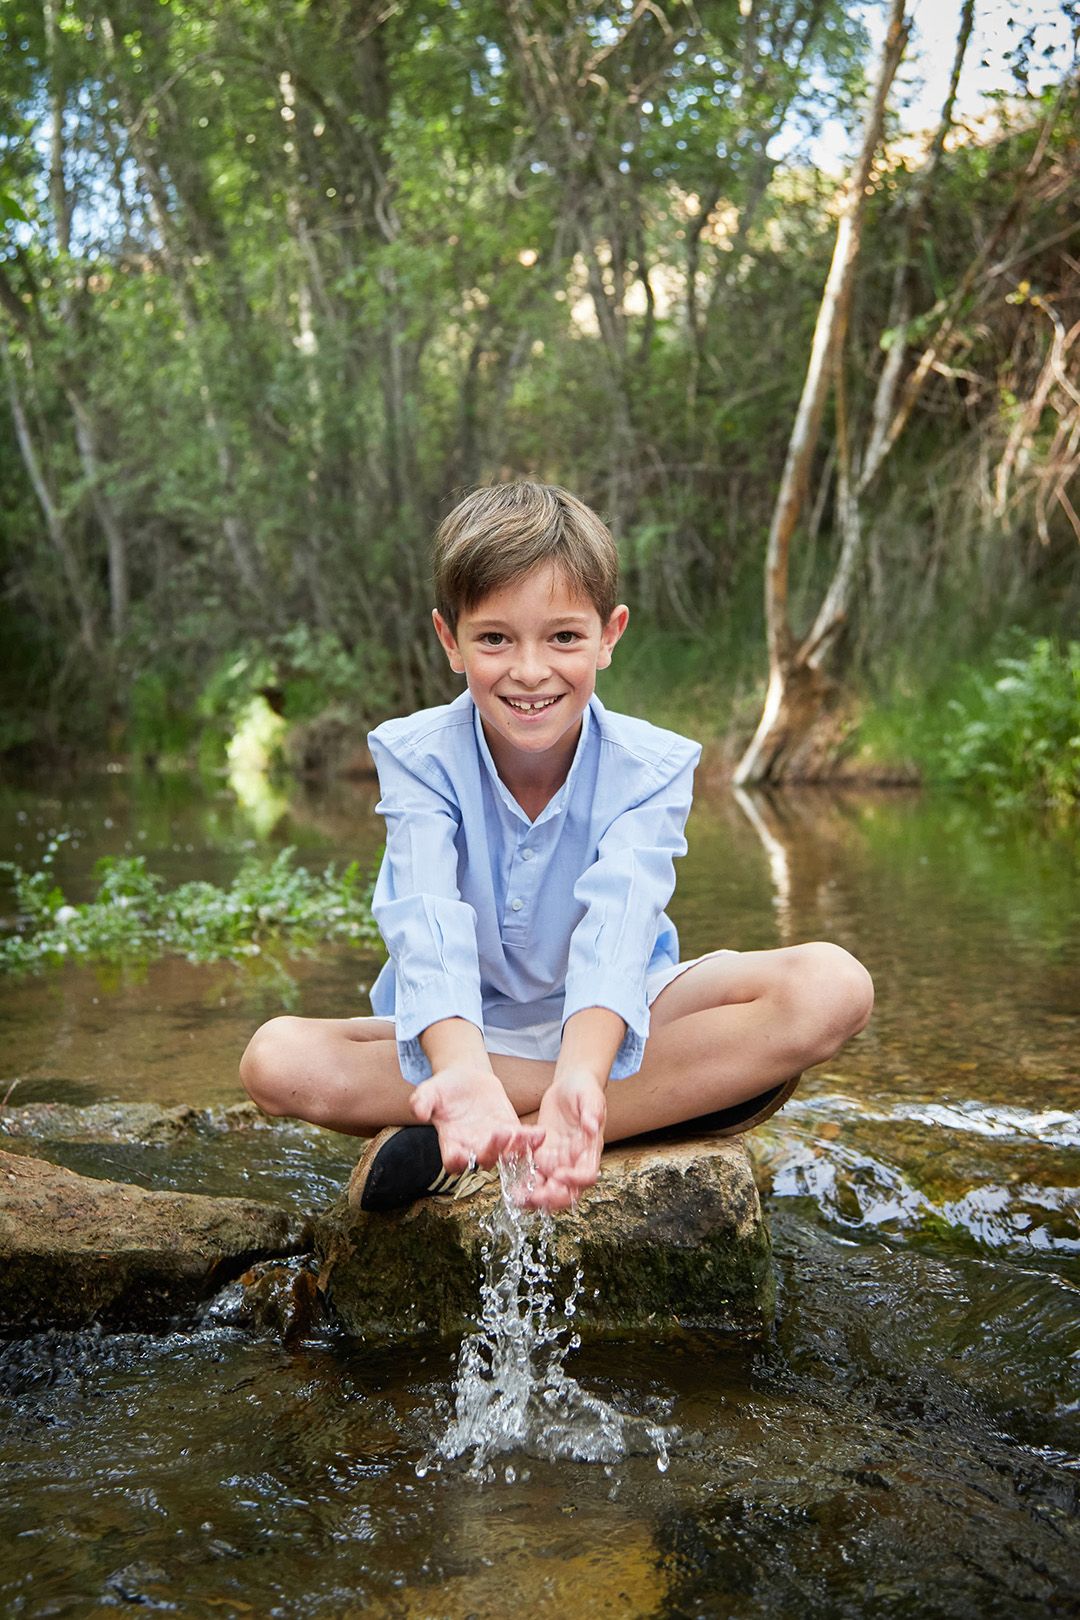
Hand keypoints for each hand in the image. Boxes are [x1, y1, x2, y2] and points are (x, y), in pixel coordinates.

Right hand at [411, 1062, 544, 1173]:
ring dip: (515, 1148)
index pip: (454, 1162)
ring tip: (522, 1136)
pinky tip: (540, 1134)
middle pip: (484, 1159)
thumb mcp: (429, 1091)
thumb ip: (421, 1101)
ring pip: (506, 1153)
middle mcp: (473, 1148)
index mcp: (452, 1143)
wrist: (465, 1079)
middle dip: (492, 1151)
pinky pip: (522, 1140)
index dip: (457, 1161)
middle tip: (498, 1135)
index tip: (461, 1155)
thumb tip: (417, 1111)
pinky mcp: (510, 1131)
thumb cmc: (444, 1089)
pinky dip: (530, 1139)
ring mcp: (494, 1142)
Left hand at [520, 1070, 606, 1211]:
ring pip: (550, 1189)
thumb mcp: (590, 1096)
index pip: (587, 1174)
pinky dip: (526, 1186)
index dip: (575, 1180)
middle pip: (569, 1190)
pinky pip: (535, 1177)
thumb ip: (592, 1112)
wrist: (569, 1085)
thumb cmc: (584, 1090)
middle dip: (553, 1198)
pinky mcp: (543, 1157)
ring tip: (520, 1199)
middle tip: (536, 1196)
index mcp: (590, 1149)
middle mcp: (575, 1161)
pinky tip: (513, 1189)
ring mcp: (558, 1161)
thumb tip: (593, 1126)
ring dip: (537, 1198)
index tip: (559, 1175)